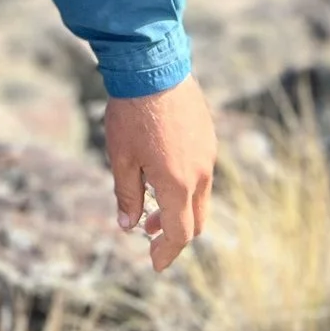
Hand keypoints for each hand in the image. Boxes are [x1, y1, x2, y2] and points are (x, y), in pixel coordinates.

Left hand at [102, 74, 217, 272]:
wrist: (152, 66)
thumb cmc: (131, 114)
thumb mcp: (121, 158)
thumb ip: (127, 196)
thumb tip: (129, 226)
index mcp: (178, 184)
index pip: (180, 234)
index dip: (167, 253)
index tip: (155, 264)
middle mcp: (201, 173)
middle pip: (196, 220)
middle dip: (174, 235)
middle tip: (150, 236)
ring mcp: (208, 154)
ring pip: (200, 196)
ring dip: (179, 208)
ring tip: (152, 205)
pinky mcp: (208, 136)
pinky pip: (202, 172)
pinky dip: (185, 186)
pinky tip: (161, 173)